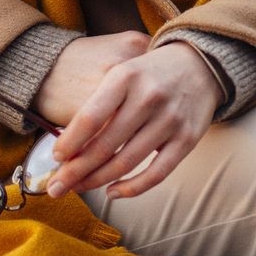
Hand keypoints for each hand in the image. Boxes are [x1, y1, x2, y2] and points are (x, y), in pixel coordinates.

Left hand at [45, 40, 221, 201]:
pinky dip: (131, 188)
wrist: (200, 63)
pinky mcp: (187, 139)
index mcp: (126, 77)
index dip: (69, 142)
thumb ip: (99, 105)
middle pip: (104, 145)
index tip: (55, 158)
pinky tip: (112, 192)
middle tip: (55, 187)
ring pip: (125, 163)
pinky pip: (156, 174)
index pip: (89, 117)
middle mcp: (148, 97)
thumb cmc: (149, 74)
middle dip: (74, 172)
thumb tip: (68, 148)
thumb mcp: (122, 74)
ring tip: (77, 188)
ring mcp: (169, 120)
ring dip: (96, 181)